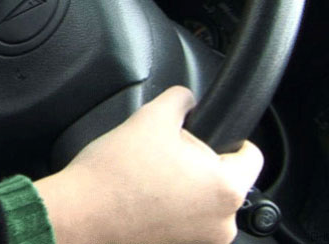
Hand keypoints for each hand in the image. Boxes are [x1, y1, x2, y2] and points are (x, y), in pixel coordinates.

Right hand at [34, 86, 263, 243]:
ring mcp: (201, 243)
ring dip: (182, 187)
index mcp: (225, 189)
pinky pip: (184, 223)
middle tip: (162, 154)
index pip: (252, 156)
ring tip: (146, 177)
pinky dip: (169, 209)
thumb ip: (179, 99)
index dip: (230, 137)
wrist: (77, 216)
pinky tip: (141, 198)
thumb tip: (187, 98)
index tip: (210, 135)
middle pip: (223, 179)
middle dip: (196, 163)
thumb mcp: (150, 117)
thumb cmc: (112, 175)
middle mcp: (221, 224)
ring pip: (202, 201)